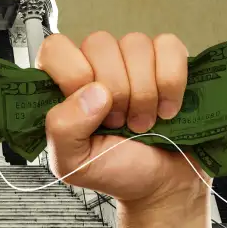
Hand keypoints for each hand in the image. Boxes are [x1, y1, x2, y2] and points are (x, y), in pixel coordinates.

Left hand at [37, 32, 209, 208]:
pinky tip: (167, 109)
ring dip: (144, 92)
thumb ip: (62, 128)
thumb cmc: (113, 169)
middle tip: (119, 122)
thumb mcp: (72, 162)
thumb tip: (93, 91)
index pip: (55, 47)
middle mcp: (94, 63)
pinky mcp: (168, 60)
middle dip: (115, 91)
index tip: (90, 110)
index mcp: (63, 83)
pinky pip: (169, 46)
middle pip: (99, 43)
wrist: (161, 184)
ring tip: (142, 122)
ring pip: (135, 43)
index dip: (74, 74)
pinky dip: (171, 82)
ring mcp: (132, 58)